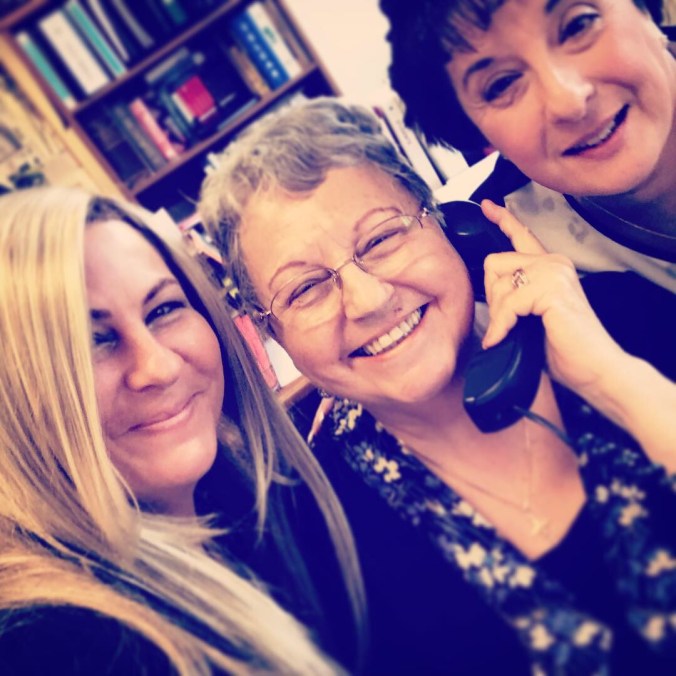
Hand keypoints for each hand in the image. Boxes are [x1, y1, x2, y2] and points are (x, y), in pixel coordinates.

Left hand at [479, 199, 624, 396]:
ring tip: (514, 332)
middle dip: (491, 297)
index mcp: (550, 266)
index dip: (502, 220)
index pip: (522, 236)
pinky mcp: (551, 289)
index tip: (487, 207)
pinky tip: (504, 339)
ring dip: (498, 315)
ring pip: (498, 284)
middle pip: (494, 263)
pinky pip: (507, 304)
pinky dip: (501, 326)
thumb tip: (489, 295)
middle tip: (507, 322)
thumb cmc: (565, 348)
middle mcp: (553, 262)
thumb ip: (516, 297)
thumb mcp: (533, 316)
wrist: (595, 369)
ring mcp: (554, 272)